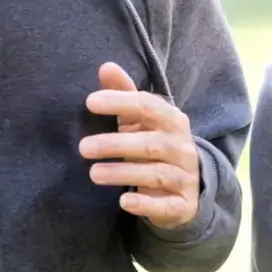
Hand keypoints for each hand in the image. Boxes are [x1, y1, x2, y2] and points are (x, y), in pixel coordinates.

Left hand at [80, 62, 200, 229]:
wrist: (188, 185)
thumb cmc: (155, 145)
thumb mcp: (142, 120)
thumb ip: (125, 94)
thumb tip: (105, 67)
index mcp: (172, 121)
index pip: (147, 106)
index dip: (120, 102)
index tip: (90, 102)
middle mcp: (182, 147)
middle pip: (149, 144)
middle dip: (116, 144)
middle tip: (83, 147)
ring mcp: (184, 177)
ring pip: (155, 174)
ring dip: (123, 173)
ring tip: (93, 173)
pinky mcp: (182, 204)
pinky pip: (166, 205)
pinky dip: (146, 204)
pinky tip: (125, 202)